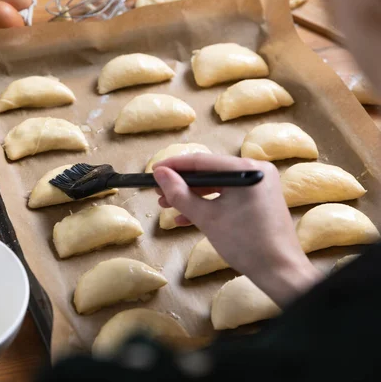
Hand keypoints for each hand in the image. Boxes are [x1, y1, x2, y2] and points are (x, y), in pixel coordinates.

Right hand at [153, 153, 321, 305]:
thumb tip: (160, 174)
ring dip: (192, 196)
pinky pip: (228, 195)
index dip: (174, 166)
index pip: (202, 161)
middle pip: (209, 172)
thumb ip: (180, 194)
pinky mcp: (259, 199)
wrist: (279, 271)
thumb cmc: (245, 244)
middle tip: (158, 193)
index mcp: (247, 170)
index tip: (153, 172)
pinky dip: (209, 204)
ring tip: (167, 206)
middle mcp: (256, 170)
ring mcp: (259, 185)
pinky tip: (186, 218)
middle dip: (182, 184)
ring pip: (217, 185)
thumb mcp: (206, 217)